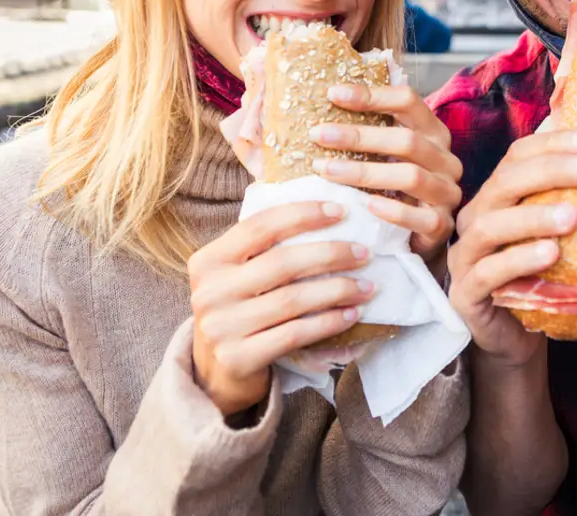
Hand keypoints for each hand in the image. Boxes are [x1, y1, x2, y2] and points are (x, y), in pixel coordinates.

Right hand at [188, 201, 375, 416]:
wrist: (215, 371)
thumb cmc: (239, 308)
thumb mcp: (237, 272)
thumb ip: (263, 244)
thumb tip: (322, 205)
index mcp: (209, 260)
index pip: (260, 226)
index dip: (303, 214)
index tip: (340, 210)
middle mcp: (210, 291)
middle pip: (282, 262)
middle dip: (330, 254)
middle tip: (363, 252)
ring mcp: (222, 327)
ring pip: (293, 300)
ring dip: (337, 290)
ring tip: (367, 286)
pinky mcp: (239, 358)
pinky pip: (295, 334)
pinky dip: (329, 323)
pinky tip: (352, 314)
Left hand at [308, 83, 461, 275]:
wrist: (419, 234)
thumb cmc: (393, 188)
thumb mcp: (384, 155)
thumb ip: (362, 134)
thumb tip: (308, 110)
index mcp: (432, 132)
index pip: (408, 101)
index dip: (372, 95)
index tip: (333, 94)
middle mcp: (445, 158)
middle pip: (407, 140)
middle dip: (359, 136)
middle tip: (318, 134)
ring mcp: (447, 192)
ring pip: (411, 176)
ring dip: (365, 172)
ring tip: (326, 170)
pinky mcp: (442, 224)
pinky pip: (421, 217)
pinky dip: (393, 212)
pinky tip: (366, 206)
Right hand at [448, 130, 576, 367]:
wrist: (517, 339)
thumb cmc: (541, 279)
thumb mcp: (558, 234)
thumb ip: (571, 195)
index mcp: (494, 196)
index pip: (517, 156)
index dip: (552, 144)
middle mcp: (474, 219)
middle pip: (504, 182)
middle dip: (550, 171)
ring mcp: (465, 256)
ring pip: (490, 225)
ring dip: (533, 216)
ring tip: (574, 216)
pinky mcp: (465, 294)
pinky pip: (488, 273)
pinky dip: (519, 260)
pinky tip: (551, 255)